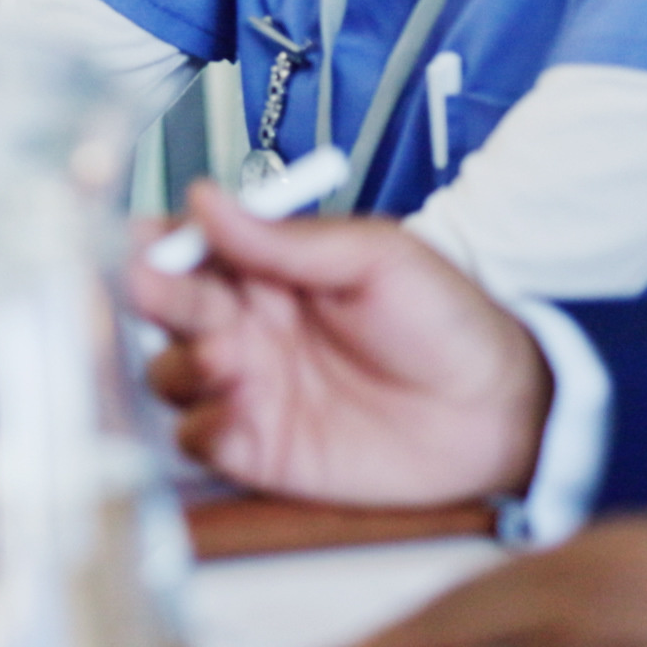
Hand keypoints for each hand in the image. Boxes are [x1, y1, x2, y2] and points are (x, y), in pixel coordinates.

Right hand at [128, 184, 548, 507]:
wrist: (497, 410)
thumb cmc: (446, 321)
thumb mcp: (376, 258)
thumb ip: (288, 239)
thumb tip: (206, 198)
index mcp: (267, 269)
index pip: (188, 247)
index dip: (158, 243)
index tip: (149, 242)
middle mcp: (245, 326)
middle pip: (164, 308)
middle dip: (154, 297)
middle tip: (160, 292)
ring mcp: (248, 388)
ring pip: (168, 373)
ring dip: (179, 363)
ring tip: (224, 357)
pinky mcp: (260, 449)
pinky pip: (199, 439)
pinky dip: (202, 426)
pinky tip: (236, 413)